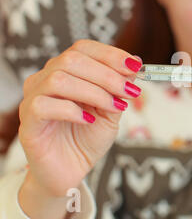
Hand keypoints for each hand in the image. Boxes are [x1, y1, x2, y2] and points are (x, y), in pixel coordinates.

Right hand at [18, 39, 142, 197]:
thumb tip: (135, 62)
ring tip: (114, 107)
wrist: (71, 170)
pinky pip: (43, 106)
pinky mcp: (28, 122)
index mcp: (66, 71)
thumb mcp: (112, 109)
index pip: (83, 49)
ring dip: (94, 92)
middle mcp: (45, 79)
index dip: (110, 54)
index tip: (135, 67)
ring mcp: (33, 99)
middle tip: (129, 91)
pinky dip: (71, 110)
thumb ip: (120, 87)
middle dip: (107, 74)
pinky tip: (88, 120)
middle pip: (72, 60)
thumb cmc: (88, 137)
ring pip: (59, 79)